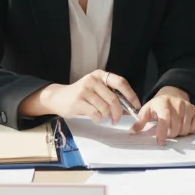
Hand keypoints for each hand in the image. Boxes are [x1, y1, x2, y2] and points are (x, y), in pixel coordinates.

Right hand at [22, 70, 140, 123]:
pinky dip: (98, 119)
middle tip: (116, 120)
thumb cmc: (81, 95)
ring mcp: (85, 90)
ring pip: (105, 108)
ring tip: (101, 116)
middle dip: (118, 112)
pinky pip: (96, 114)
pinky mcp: (78, 101)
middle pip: (114, 99)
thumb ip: (110, 94)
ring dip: (106, 117)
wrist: (58, 97)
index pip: (120, 82)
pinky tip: (94, 118)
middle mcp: (93, 80)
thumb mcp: (96, 89)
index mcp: (100, 75)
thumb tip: (128, 107)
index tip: (136, 106)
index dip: (131, 95)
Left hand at [130, 86, 194, 144]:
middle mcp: (177, 103)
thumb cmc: (157, 106)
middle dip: (170, 134)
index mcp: (163, 103)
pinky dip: (188, 131)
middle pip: (176, 127)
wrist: (171, 95)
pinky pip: (194, 127)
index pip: (165, 119)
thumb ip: (140, 121)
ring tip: (173, 129)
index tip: (160, 142)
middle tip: (166, 133)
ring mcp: (188, 106)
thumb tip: (132, 132)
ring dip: (179, 134)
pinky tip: (182, 126)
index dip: (162, 132)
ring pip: (185, 129)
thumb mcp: (146, 110)